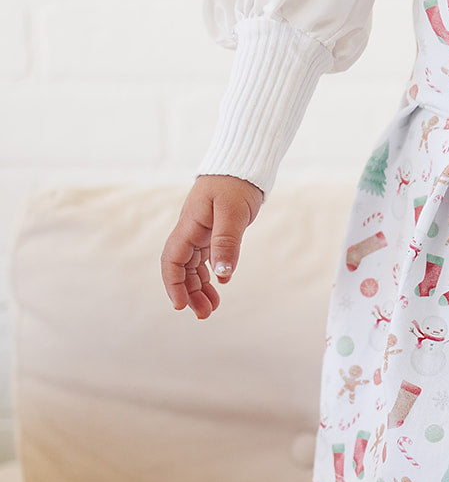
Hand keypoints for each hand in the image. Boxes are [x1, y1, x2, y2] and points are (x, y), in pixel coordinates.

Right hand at [161, 174, 264, 318]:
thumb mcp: (233, 213)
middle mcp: (191, 231)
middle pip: (181, 269)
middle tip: (204, 315)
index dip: (173, 284)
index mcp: (189, 226)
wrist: (243, 166)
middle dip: (189, 293)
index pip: (172, 261)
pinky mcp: (212, 233)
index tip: (180, 306)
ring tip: (212, 308)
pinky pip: (205, 259)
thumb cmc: (236, 184)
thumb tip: (223, 274)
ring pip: (193, 267)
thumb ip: (227, 242)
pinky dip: (210, 275)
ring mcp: (200, 233)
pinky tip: (220, 285)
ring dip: (199, 288)